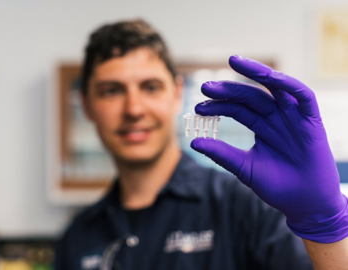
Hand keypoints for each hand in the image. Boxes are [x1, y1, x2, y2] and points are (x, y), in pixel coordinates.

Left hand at [190, 55, 347, 242]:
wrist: (305, 204)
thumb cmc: (276, 186)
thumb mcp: (244, 167)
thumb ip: (222, 154)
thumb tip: (193, 142)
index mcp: (261, 127)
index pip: (237, 109)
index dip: (218, 106)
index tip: (198, 108)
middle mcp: (275, 118)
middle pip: (250, 96)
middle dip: (228, 89)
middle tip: (205, 87)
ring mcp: (293, 117)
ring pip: (275, 87)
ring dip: (256, 72)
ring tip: (234, 61)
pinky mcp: (311, 120)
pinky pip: (302, 96)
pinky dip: (288, 84)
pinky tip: (270, 76)